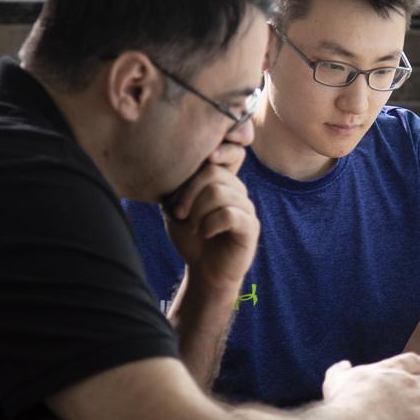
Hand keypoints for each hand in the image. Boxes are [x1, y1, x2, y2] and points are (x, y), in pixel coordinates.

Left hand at [164, 156, 258, 290]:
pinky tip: (205, 234)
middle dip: (188, 193)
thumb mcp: (176, 208)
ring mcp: (247, 208)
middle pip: (213, 173)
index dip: (222, 147)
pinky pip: (229, 215)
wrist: (204, 272)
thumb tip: (168, 165)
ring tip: (193, 228)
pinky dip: (209, 224)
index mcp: (223, 181)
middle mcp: (238, 190)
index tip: (207, 157)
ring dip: (197, 212)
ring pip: (218, 193)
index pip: (230, 152)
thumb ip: (176, 187)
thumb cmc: (191, 238)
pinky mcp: (250, 227)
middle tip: (178, 213)